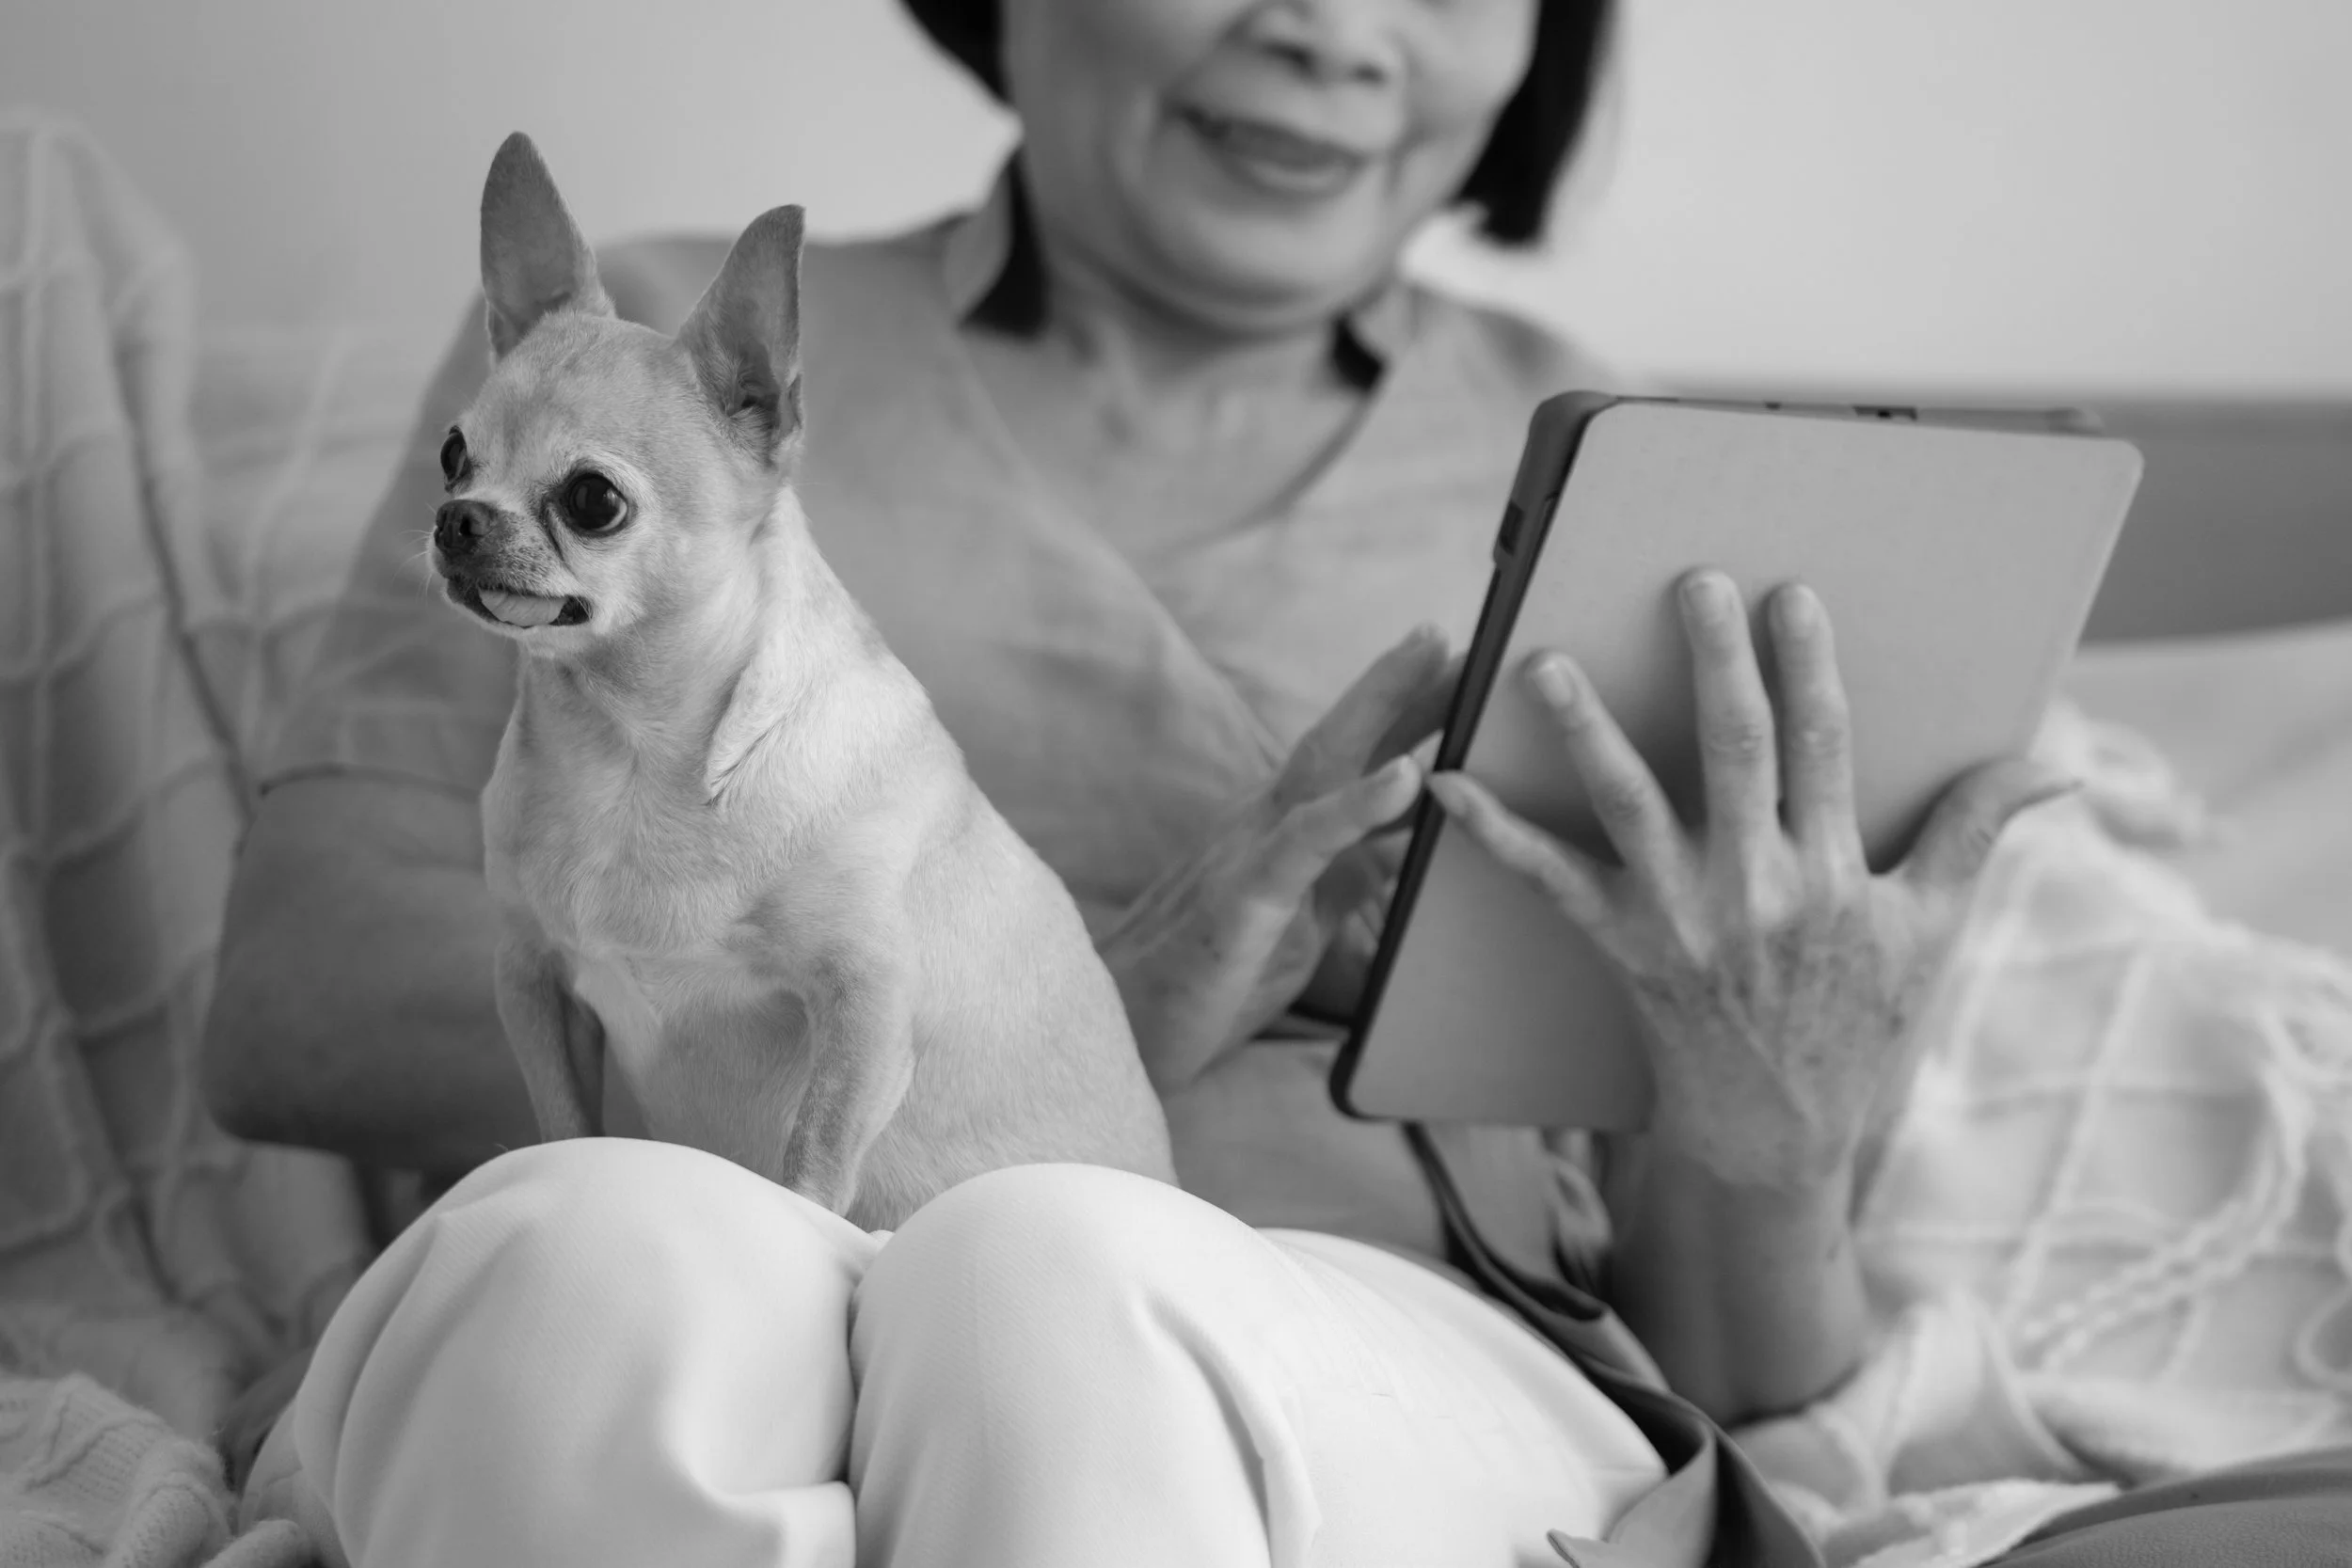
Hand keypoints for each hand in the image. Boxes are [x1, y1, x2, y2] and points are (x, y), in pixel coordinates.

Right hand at [1100, 627, 1455, 1094]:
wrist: (1118, 1035)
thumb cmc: (1206, 982)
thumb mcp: (1297, 929)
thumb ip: (1343, 883)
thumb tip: (1394, 850)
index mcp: (1276, 833)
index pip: (1346, 758)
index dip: (1401, 710)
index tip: (1457, 664)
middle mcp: (1261, 825)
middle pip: (1339, 738)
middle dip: (1401, 685)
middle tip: (1456, 634)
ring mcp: (1248, 855)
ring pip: (1321, 764)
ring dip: (1382, 707)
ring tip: (1436, 659)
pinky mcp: (1241, 901)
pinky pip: (1305, 844)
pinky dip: (1357, 805)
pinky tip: (1405, 776)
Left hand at [1427, 571, 2074, 1191]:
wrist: (1773, 1136)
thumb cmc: (1855, 1023)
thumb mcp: (1928, 931)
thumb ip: (1974, 830)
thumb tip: (2060, 761)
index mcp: (1835, 872)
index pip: (1826, 746)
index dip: (1810, 665)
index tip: (1792, 592)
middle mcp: (1757, 887)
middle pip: (1735, 751)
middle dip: (1714, 663)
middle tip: (1693, 583)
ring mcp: (1683, 917)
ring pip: (1628, 804)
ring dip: (1585, 730)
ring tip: (1543, 662)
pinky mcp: (1620, 946)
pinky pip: (1547, 882)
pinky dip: (1494, 832)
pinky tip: (1446, 781)